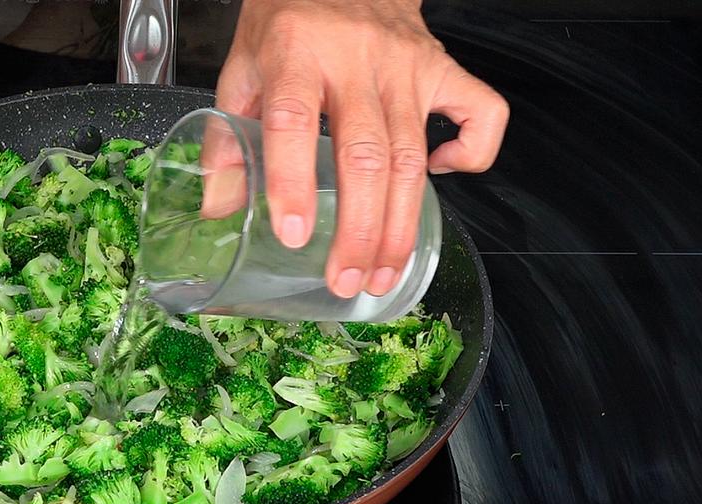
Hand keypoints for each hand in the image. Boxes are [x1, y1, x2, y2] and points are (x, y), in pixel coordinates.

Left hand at [216, 0, 508, 297]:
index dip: (292, 182)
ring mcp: (407, 64)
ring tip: (383, 272)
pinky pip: (482, 114)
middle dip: (359, 230)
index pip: (293, 120)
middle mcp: (356, 57)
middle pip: (367, 155)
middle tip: (346, 280)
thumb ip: (227, 137)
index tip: (294, 234)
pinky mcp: (443, 66)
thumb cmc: (289, 20)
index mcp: (295, 52)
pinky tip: (439, 182)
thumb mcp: (242, 68)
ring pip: (413, 154)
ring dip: (400, 225)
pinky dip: (471, 155)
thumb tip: (219, 208)